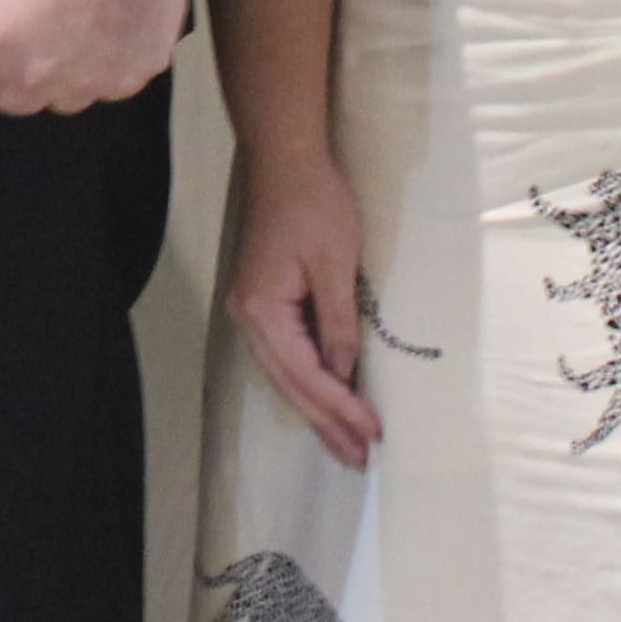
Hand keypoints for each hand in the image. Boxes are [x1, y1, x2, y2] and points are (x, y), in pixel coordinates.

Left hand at [0, 0, 183, 116]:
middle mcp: (32, 84)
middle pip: (13, 98)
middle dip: (14, 70)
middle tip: (31, 21)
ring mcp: (85, 85)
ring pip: (62, 97)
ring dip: (60, 71)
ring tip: (72, 20)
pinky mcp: (128, 76)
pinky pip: (108, 84)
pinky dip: (105, 62)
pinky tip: (106, 23)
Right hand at [220, 135, 383, 463]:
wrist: (285, 161)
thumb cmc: (315, 204)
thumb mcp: (336, 262)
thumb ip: (339, 322)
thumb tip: (345, 372)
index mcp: (262, 309)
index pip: (305, 373)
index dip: (340, 406)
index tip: (372, 434)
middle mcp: (248, 317)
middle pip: (289, 384)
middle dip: (326, 423)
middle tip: (359, 460)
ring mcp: (250, 311)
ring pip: (284, 376)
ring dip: (317, 411)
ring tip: (346, 445)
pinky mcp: (262, 303)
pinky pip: (285, 357)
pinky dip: (308, 384)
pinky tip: (328, 402)